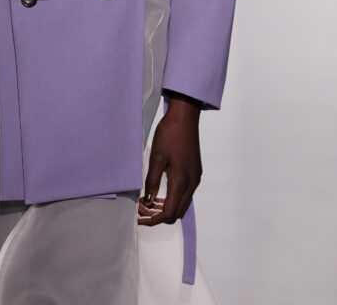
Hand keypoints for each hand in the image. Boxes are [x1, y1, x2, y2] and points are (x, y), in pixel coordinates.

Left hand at [138, 94, 201, 225]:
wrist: (185, 118)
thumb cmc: (169, 134)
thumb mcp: (156, 157)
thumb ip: (152, 181)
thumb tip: (148, 201)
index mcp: (181, 181)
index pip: (169, 212)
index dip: (154, 219)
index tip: (140, 217)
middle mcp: (192, 183)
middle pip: (177, 212)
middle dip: (159, 215)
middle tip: (142, 209)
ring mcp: (195, 178)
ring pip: (182, 204)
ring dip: (167, 207)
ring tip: (149, 202)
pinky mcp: (195, 172)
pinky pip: (186, 194)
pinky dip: (174, 198)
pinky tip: (161, 192)